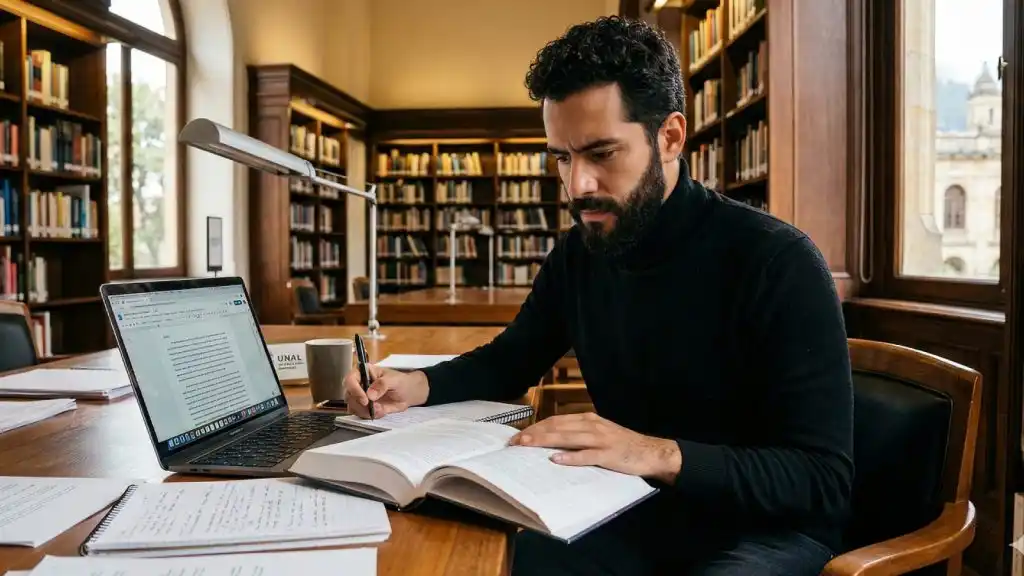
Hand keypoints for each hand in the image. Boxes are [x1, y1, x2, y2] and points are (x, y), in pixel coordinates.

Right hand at [342, 366, 428, 418]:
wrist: (408, 393)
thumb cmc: (400, 381)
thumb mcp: (394, 380)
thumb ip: (382, 384)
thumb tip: (370, 395)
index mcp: (363, 372)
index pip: (350, 380)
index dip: (354, 390)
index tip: (365, 400)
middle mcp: (358, 384)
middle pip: (349, 396)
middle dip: (361, 405)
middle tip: (376, 407)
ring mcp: (359, 397)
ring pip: (352, 407)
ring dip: (365, 411)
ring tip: (381, 409)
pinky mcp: (363, 407)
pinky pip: (360, 414)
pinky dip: (370, 415)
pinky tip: (381, 411)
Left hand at [509, 412, 681, 483]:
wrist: (650, 451)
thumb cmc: (621, 444)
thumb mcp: (598, 434)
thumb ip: (577, 435)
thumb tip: (551, 440)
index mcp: (587, 419)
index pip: (555, 421)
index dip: (535, 427)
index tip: (518, 436)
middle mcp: (591, 425)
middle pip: (556, 426)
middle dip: (533, 433)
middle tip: (514, 442)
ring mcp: (600, 439)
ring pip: (567, 437)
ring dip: (545, 441)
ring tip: (527, 446)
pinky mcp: (608, 454)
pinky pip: (586, 455)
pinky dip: (571, 457)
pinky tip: (557, 459)